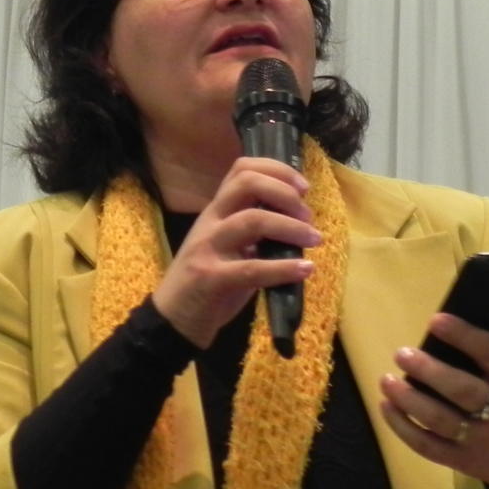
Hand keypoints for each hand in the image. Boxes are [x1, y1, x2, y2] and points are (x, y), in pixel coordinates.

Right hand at [152, 157, 318, 346]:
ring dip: (292, 227)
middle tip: (308, 215)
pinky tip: (305, 270)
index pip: (242, 169)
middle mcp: (210, 222)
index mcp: (216, 210)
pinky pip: (253, 269)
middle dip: (284, 192)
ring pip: (253, 220)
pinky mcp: (211, 278)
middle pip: (247, 183)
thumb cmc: (207, 282)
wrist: (174, 319)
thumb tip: (297, 222)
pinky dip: (285, 268)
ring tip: (314, 240)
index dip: (278, 170)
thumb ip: (255, 231)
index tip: (303, 187)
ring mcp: (208, 248)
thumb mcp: (229, 246)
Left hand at [378, 304, 488, 485]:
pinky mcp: (461, 459)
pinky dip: (403, 428)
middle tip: (402, 353)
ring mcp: (478, 438)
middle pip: (462, 390)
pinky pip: (427, 446)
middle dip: (429, 371)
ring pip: (440, 420)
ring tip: (386, 379)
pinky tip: (386, 407)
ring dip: (409, 400)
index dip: (464, 336)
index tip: (435, 320)